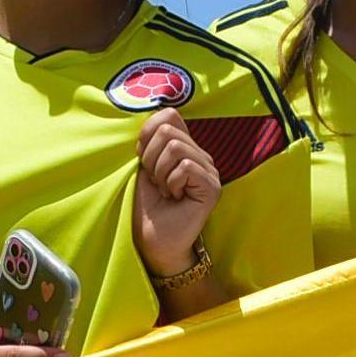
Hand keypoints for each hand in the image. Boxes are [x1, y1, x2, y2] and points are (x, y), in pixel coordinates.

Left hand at [132, 109, 218, 275]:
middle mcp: (200, 155)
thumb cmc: (147, 207)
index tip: (144, 162)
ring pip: (175, 147)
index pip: (168, 115)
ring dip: (160, 173)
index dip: (147, 135)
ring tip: (165, 191)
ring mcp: (209, 170)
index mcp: (185, 147)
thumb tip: (149, 115)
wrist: (154, 241)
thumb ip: (149, 140)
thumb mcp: (142, 167)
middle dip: (150, 158)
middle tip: (156, 182)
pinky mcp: (212, 186)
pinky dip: (171, 183)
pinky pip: (185, 167)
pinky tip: (175, 198)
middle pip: (168, 130)